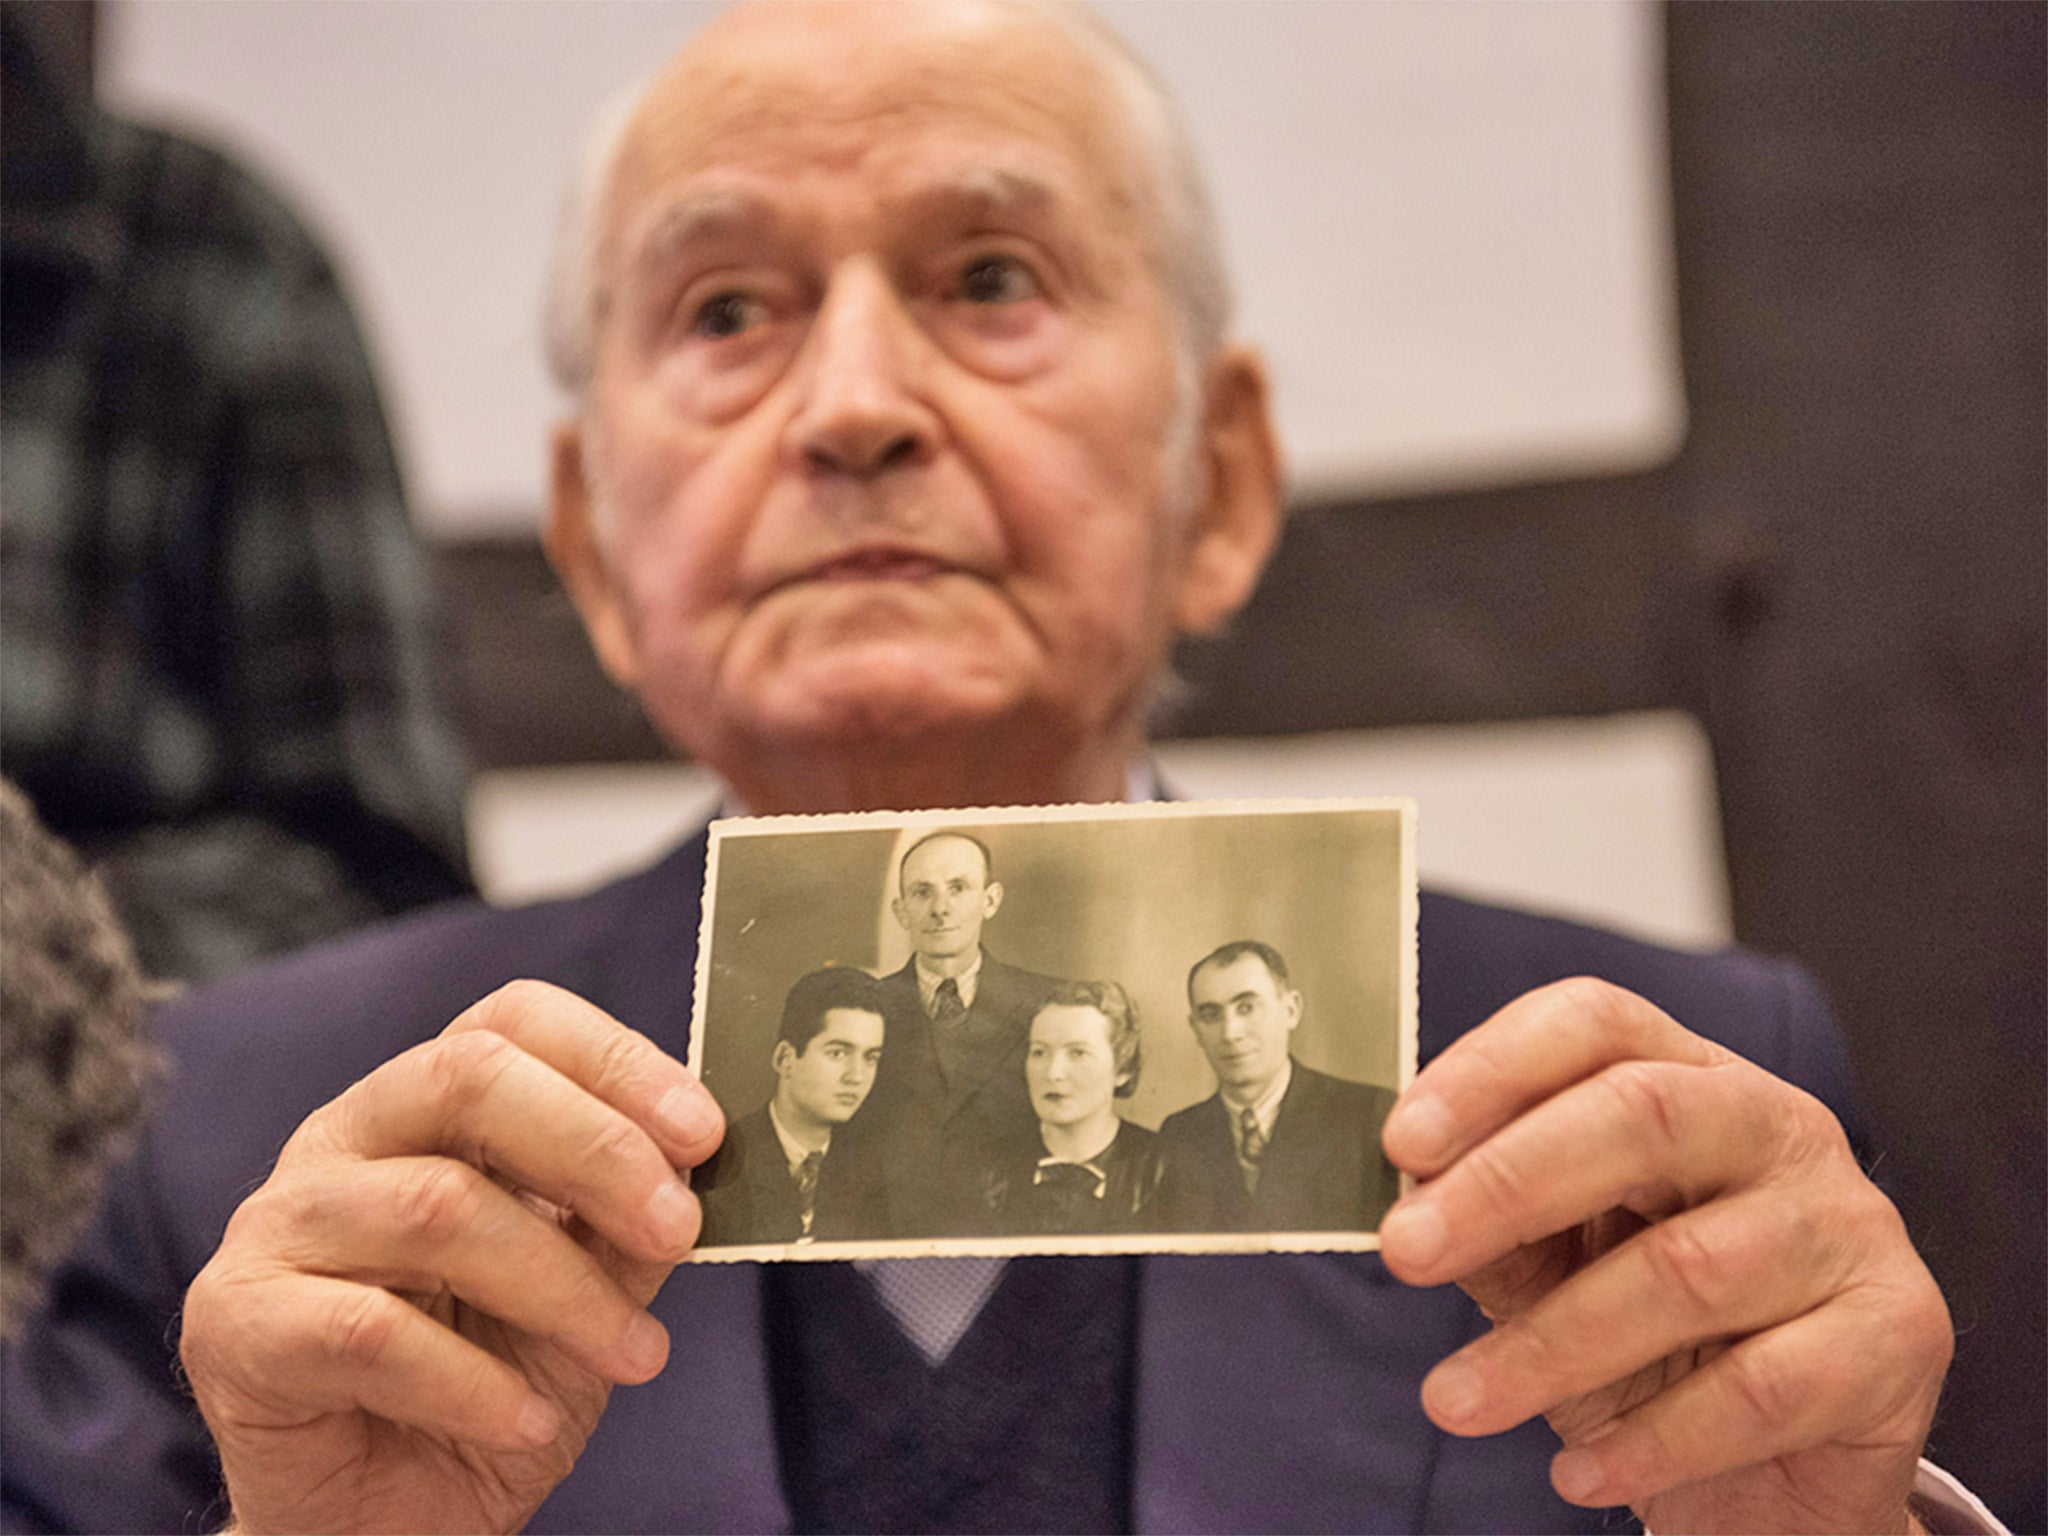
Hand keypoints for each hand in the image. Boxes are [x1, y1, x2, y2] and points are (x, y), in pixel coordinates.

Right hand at [179, 981, 723, 1534]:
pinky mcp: (236, 1323)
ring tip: (636, 1355)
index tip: (703, 1133)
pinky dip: (473, 1383)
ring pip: (437, 1209)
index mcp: (425, 1106)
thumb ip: (628, 1217)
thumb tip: (701, 1161)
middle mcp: (342, 1138)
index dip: (614, 1060)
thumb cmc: (488, 1382)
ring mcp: (278, 1225)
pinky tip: (531, 1422)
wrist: (390, 1519)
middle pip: (468, 1079)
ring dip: (562, 1288)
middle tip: (679, 1230)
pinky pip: (370, 1333)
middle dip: (596, 1147)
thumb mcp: (589, 1288)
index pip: (511, 1021)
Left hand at [1379, 978, 1950, 1534]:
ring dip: (1548, 1344)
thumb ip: (1494, 1223)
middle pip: (1640, 1116)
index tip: (1401, 1141)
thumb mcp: (1558, 1266)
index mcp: (1689, 1077)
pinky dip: (1650, 1439)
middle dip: (1504, 1184)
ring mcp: (1848, 1225)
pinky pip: (1758, 1389)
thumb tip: (1409, 1192)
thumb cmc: (1651, 1343)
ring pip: (1684, 1269)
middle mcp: (1778, 1126)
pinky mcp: (1898, 1335)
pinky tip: (1577, 1473)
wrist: (1777, 1477)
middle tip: (1404, 1252)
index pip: (1593, 1023)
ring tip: (1453, 1400)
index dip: (1491, 1069)